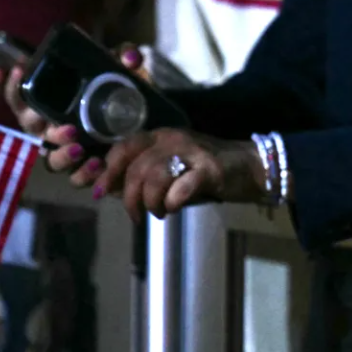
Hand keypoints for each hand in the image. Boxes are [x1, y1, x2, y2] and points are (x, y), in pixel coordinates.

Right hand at [0, 46, 148, 176]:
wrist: (142, 129)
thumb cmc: (118, 96)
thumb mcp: (120, 73)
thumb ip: (124, 59)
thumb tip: (131, 57)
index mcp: (49, 102)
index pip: (17, 93)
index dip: (3, 84)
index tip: (8, 70)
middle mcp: (49, 127)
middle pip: (28, 125)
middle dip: (33, 118)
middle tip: (50, 114)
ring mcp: (64, 150)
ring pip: (51, 158)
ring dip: (61, 153)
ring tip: (78, 145)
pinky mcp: (84, 170)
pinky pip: (76, 179)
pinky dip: (85, 173)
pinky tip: (98, 163)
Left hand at [94, 128, 267, 221]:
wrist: (251, 166)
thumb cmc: (206, 170)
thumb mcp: (172, 168)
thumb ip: (143, 176)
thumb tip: (108, 189)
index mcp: (160, 136)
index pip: (123, 147)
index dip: (108, 171)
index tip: (100, 192)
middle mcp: (173, 139)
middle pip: (136, 167)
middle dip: (129, 196)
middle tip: (136, 215)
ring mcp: (192, 153)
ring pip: (154, 177)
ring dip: (151, 202)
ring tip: (158, 213)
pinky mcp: (209, 170)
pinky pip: (181, 188)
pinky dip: (172, 202)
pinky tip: (174, 207)